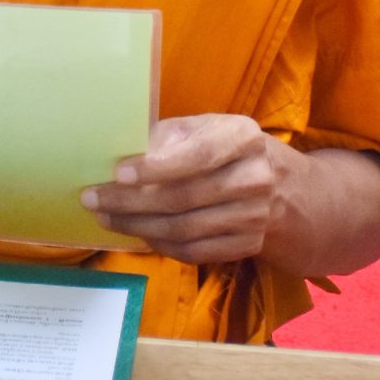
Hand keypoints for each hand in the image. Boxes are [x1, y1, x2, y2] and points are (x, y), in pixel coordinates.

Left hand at [82, 113, 282, 263]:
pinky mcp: (248, 245)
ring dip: (137, 226)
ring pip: (184, 229)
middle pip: (183, 197)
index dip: (156, 167)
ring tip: (105, 217)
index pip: (197, 155)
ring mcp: (254, 216)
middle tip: (92, 198)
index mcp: (243, 137)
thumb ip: (169, 135)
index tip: (117, 173)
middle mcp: (255, 177)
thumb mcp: (208, 128)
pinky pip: (195, 252)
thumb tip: (120, 149)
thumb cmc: (230, 150)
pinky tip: (137, 233)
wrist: (287, 190)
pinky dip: (160, 245)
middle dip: (130, 201)